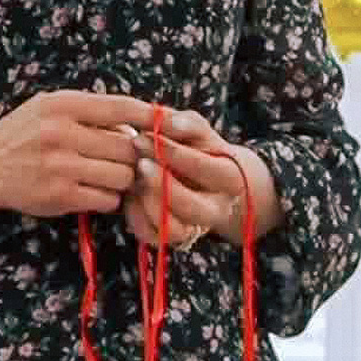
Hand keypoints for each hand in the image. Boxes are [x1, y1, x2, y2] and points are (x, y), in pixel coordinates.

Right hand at [0, 91, 150, 218]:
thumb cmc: (25, 133)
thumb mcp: (52, 107)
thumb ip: (93, 111)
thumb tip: (146, 120)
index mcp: (63, 105)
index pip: (121, 107)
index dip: (153, 116)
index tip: (177, 123)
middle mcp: (61, 133)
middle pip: (129, 148)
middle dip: (136, 156)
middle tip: (131, 159)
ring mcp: (60, 166)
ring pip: (123, 176)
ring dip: (124, 179)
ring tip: (108, 174)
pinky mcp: (59, 196)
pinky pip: (107, 199)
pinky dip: (108, 198)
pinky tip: (94, 191)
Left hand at [123, 109, 278, 250]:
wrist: (204, 181)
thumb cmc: (198, 149)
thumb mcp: (198, 131)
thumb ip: (186, 123)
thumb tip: (166, 121)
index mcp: (230, 179)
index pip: (208, 170)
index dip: (175, 154)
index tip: (144, 136)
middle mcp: (216, 209)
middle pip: (191, 207)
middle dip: (161, 184)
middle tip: (139, 162)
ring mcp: (194, 228)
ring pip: (171, 228)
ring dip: (147, 202)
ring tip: (133, 178)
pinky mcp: (171, 239)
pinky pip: (150, 235)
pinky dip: (135, 214)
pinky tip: (130, 192)